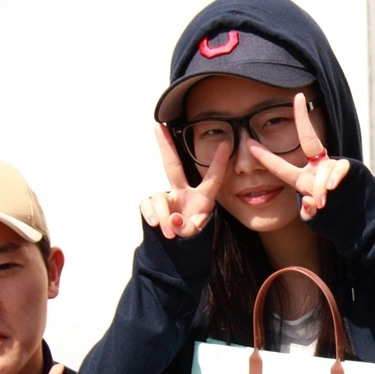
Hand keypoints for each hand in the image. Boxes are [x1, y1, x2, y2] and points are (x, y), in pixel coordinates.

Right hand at [140, 121, 227, 238]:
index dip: (219, 162)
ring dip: (163, 215)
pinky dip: (150, 214)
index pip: (212, 178)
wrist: (176, 247)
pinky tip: (155, 224)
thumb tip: (172, 219)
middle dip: (166, 146)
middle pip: (172, 166)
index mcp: (202, 197)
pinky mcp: (152, 206)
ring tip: (169, 232)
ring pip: (159, 198)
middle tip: (158, 126)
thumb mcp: (195, 234)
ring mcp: (167, 198)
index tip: (226, 142)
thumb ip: (187, 228)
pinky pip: (147, 204)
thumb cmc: (190, 235)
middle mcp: (183, 192)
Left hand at [246, 93, 351, 220]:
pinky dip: (334, 180)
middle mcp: (317, 166)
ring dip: (321, 186)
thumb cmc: (332, 214)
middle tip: (298, 98)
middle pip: (309, 138)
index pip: (279, 166)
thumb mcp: (314, 216)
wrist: (356, 217)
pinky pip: (339, 169)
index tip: (248, 142)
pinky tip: (331, 189)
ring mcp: (333, 166)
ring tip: (322, 201)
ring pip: (323, 169)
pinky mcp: (349, 169)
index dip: (263, 156)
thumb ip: (309, 212)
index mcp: (302, 177)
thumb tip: (309, 202)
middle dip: (303, 118)